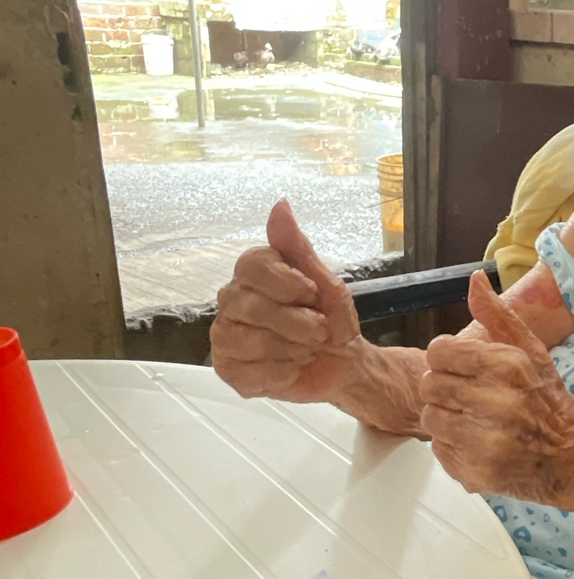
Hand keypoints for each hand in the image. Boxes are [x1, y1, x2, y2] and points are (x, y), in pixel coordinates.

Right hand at [210, 200, 362, 402]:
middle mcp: (231, 300)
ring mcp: (226, 335)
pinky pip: (248, 371)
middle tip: (318, 329)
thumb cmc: (331, 320)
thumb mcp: (325, 281)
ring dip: (292, 349)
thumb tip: (280, 205)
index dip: (286, 283)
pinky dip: (281, 372)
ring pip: (249, 340)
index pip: (251, 265)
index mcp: (252, 274)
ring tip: (305, 349)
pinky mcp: (228, 369)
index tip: (311, 294)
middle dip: (298, 322)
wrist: (343, 364)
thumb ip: (297, 247)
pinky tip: (291, 368)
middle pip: (253, 305)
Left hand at [420, 271, 573, 503]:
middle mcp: (496, 404)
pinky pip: (439, 451)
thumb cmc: (547, 401)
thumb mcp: (530, 352)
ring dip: (446, 418)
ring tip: (473, 420)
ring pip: (430, 418)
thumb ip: (497, 316)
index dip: (447, 359)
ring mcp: (486, 443)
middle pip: (429, 385)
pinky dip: (453, 447)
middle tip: (468, 396)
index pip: (439, 352)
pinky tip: (477, 444)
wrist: (572, 460)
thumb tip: (474, 280)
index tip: (462, 367)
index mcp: (508, 368)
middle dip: (444, 389)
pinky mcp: (476, 473)